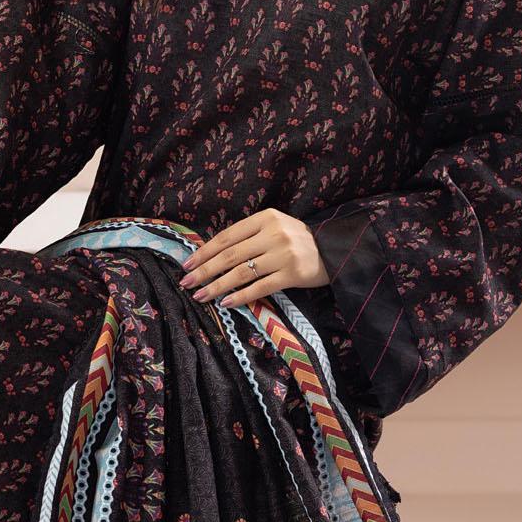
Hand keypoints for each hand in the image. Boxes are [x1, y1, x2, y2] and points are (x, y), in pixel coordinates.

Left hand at [177, 208, 330, 308]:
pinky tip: (225, 303)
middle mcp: (273, 234)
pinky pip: (260, 287)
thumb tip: (212, 254)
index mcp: (265, 218)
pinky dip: (240, 296)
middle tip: (186, 283)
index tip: (187, 264)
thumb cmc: (298, 240)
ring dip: (217, 286)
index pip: (227, 237)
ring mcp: (283, 254)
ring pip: (241, 273)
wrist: (335, 250)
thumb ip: (249, 235)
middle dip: (204, 271)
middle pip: (230, 255)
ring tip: (200, 296)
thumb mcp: (275, 227)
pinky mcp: (292, 274)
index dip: (204, 252)